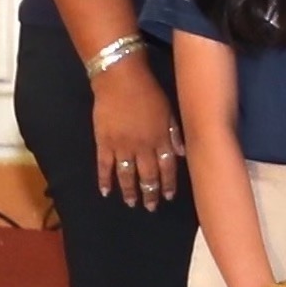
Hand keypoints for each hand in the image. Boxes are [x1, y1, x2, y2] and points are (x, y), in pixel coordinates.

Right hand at [89, 54, 181, 204]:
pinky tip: (106, 192)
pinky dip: (105, 180)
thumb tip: (182, 154)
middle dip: (150, 193)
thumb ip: (175, 133)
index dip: (168, 183)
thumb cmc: (148, 91)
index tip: (168, 196)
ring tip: (132, 203)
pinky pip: (104, 166)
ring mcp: (122, 146)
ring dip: (130, 191)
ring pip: (127, 175)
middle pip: (148, 175)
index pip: (167, 167)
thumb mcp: (169, 110)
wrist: (119, 78)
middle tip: (150, 207)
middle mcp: (143, 147)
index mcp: (161, 138)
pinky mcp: (103, 142)